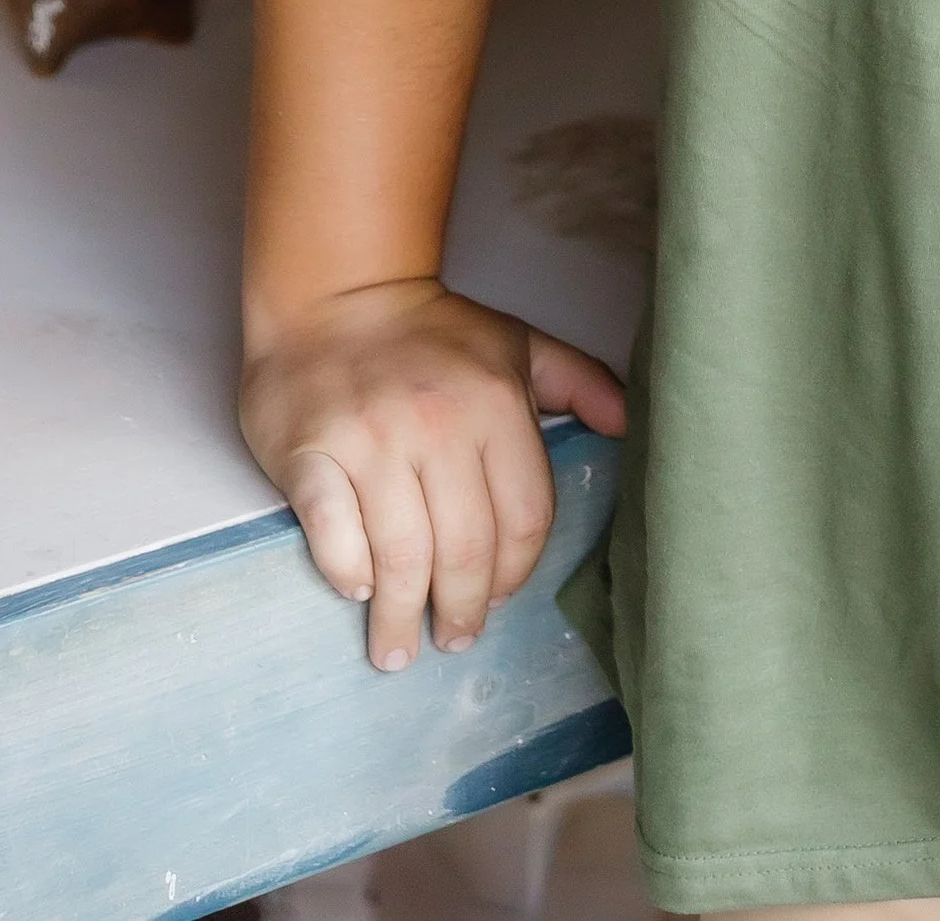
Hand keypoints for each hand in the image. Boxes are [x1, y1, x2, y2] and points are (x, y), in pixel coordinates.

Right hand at [240, 275, 626, 670]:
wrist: (335, 294)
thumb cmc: (431, 335)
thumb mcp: (517, 345)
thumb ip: (578, 383)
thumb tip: (628, 424)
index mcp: (496, 403)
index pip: (523, 518)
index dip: (516, 573)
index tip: (499, 600)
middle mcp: (438, 425)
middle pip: (464, 550)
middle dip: (461, 612)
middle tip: (453, 640)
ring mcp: (371, 442)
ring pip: (400, 556)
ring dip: (401, 615)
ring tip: (398, 647)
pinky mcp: (309, 455)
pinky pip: (334, 536)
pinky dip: (348, 573)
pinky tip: (357, 591)